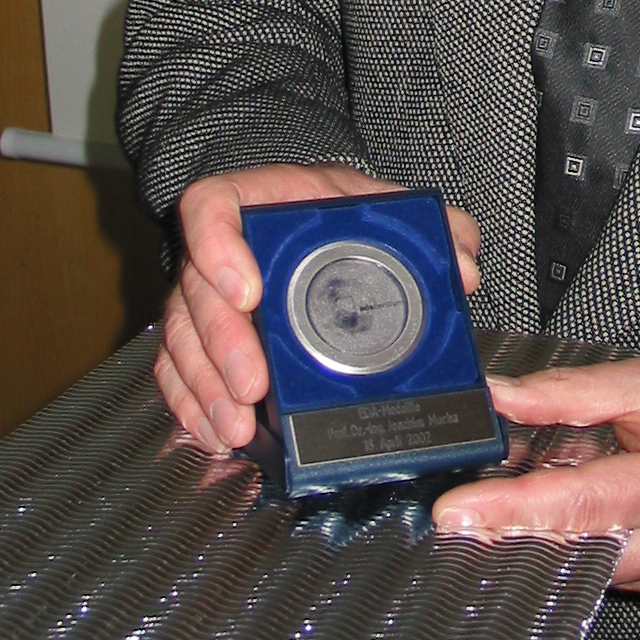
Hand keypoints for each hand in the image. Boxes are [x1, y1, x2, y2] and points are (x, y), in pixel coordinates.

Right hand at [153, 165, 481, 453]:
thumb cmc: (331, 213)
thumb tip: (462, 267)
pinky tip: (216, 434)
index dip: (216, 247)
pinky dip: (193, 408)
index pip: (210, 209)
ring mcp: (201, 299)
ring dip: (207, 390)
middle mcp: (216, 253)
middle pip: (196, 294)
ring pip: (182, 342)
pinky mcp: (198, 341)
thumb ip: (425, 226)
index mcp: (253, 205)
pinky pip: (176, 373)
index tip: (248, 291)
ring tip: (237, 429)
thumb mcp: (376, 204)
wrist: (300, 221)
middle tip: (253, 387)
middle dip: (223, 347)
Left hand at [430, 350, 639, 597]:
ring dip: (555, 539)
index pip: (581, 505)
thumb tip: (501, 399)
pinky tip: (585, 512)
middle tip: (474, 510)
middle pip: (581, 551)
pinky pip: (619, 572)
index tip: (460, 514)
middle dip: (520, 533)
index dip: (512, 512)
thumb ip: (568, 393)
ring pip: (594, 570)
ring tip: (537, 497)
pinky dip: (591, 545)